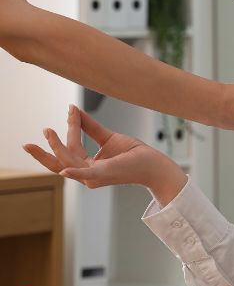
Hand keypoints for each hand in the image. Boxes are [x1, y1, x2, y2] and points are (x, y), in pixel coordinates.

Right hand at [23, 106, 186, 203]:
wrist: (153, 163)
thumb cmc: (133, 153)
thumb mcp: (108, 137)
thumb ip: (90, 126)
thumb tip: (73, 109)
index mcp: (87, 165)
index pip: (71, 146)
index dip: (70, 127)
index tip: (71, 109)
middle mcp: (87, 173)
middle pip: (60, 161)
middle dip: (43, 153)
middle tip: (28, 142)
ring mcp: (94, 176)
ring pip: (68, 161)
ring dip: (57, 146)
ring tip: (48, 132)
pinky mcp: (104, 175)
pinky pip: (86, 174)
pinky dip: (75, 172)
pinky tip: (64, 170)